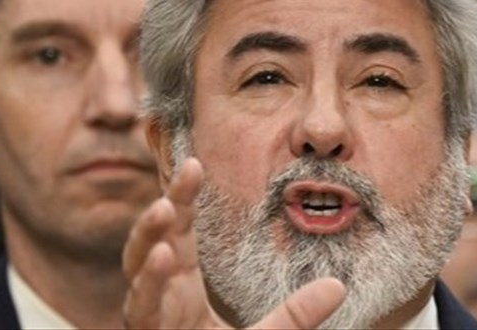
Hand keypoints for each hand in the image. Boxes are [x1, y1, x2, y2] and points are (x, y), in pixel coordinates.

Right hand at [122, 157, 345, 328]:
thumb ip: (296, 316)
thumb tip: (338, 287)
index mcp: (183, 287)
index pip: (179, 230)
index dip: (182, 196)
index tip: (195, 163)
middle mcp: (161, 297)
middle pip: (151, 244)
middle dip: (160, 211)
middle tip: (179, 182)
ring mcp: (151, 318)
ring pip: (137, 272)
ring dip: (148, 238)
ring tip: (164, 209)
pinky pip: (142, 310)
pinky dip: (148, 284)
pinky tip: (161, 260)